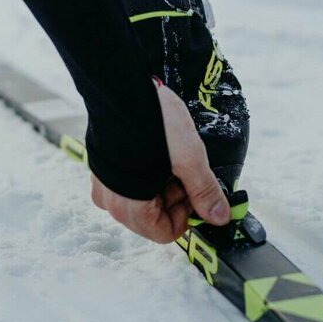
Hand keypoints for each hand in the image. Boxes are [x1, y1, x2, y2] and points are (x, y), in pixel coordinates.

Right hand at [90, 80, 230, 243]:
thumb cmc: (151, 123)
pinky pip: (130, 181)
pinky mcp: (103, 166)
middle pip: (154, 216)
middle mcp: (111, 202)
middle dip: (175, 196)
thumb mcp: (188, 158)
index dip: (188, 214)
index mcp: (130, 208)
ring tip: (171, 154)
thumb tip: (220, 217)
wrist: (120, 88)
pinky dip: (147, 171)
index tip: (197, 190)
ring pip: (143, 198)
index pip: (166, 233)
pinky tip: (156, 149)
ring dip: (162, 182)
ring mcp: (103, 184)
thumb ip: (205, 191)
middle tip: (186, 168)